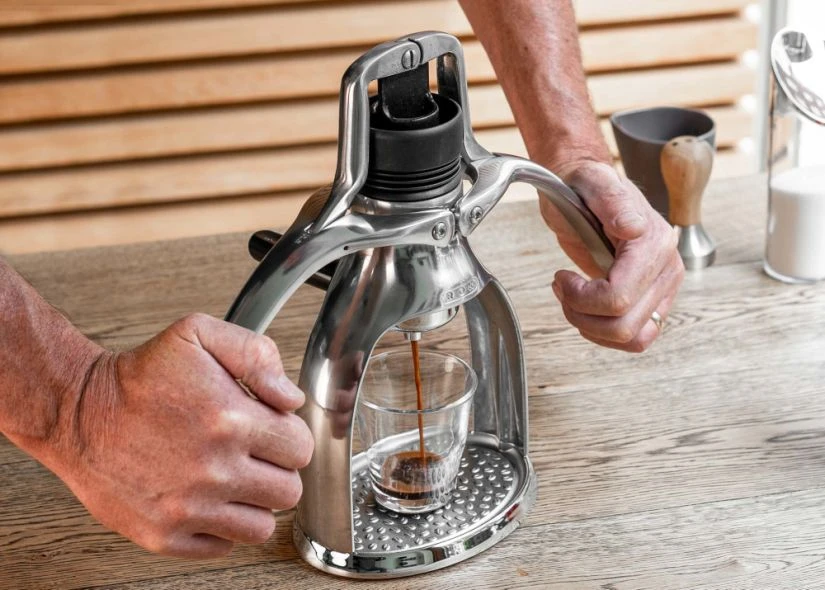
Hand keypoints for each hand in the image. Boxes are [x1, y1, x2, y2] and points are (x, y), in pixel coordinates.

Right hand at [50, 313, 312, 557]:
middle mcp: (213, 470)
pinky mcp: (163, 535)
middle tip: (254, 455)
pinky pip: (222, 547)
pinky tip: (208, 499)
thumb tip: (290, 399)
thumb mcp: (199, 335)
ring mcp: (187, 509)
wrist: (77, 411)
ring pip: (262, 527)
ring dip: (255, 503)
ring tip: (233, 479)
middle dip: (278, 470)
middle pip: (288, 491)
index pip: (300, 448)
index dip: (289, 436)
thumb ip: (256, 355)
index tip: (270, 430)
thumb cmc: (139, 375)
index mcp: (230, 420)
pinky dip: (221, 528)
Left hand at [540, 160, 683, 351]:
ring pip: (633, 338)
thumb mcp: (592, 183)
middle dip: (582, 315)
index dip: (581, 297)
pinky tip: (586, 309)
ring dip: (593, 328)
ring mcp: (663, 288)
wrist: (587, 189)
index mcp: (655, 243)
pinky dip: (605, 333)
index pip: (618, 297)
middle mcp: (667, 269)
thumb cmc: (585, 187)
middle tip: (563, 288)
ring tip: (572, 299)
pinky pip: (637, 337)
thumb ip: (613, 202)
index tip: (561, 276)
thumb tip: (631, 227)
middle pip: (625, 325)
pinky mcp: (653, 301)